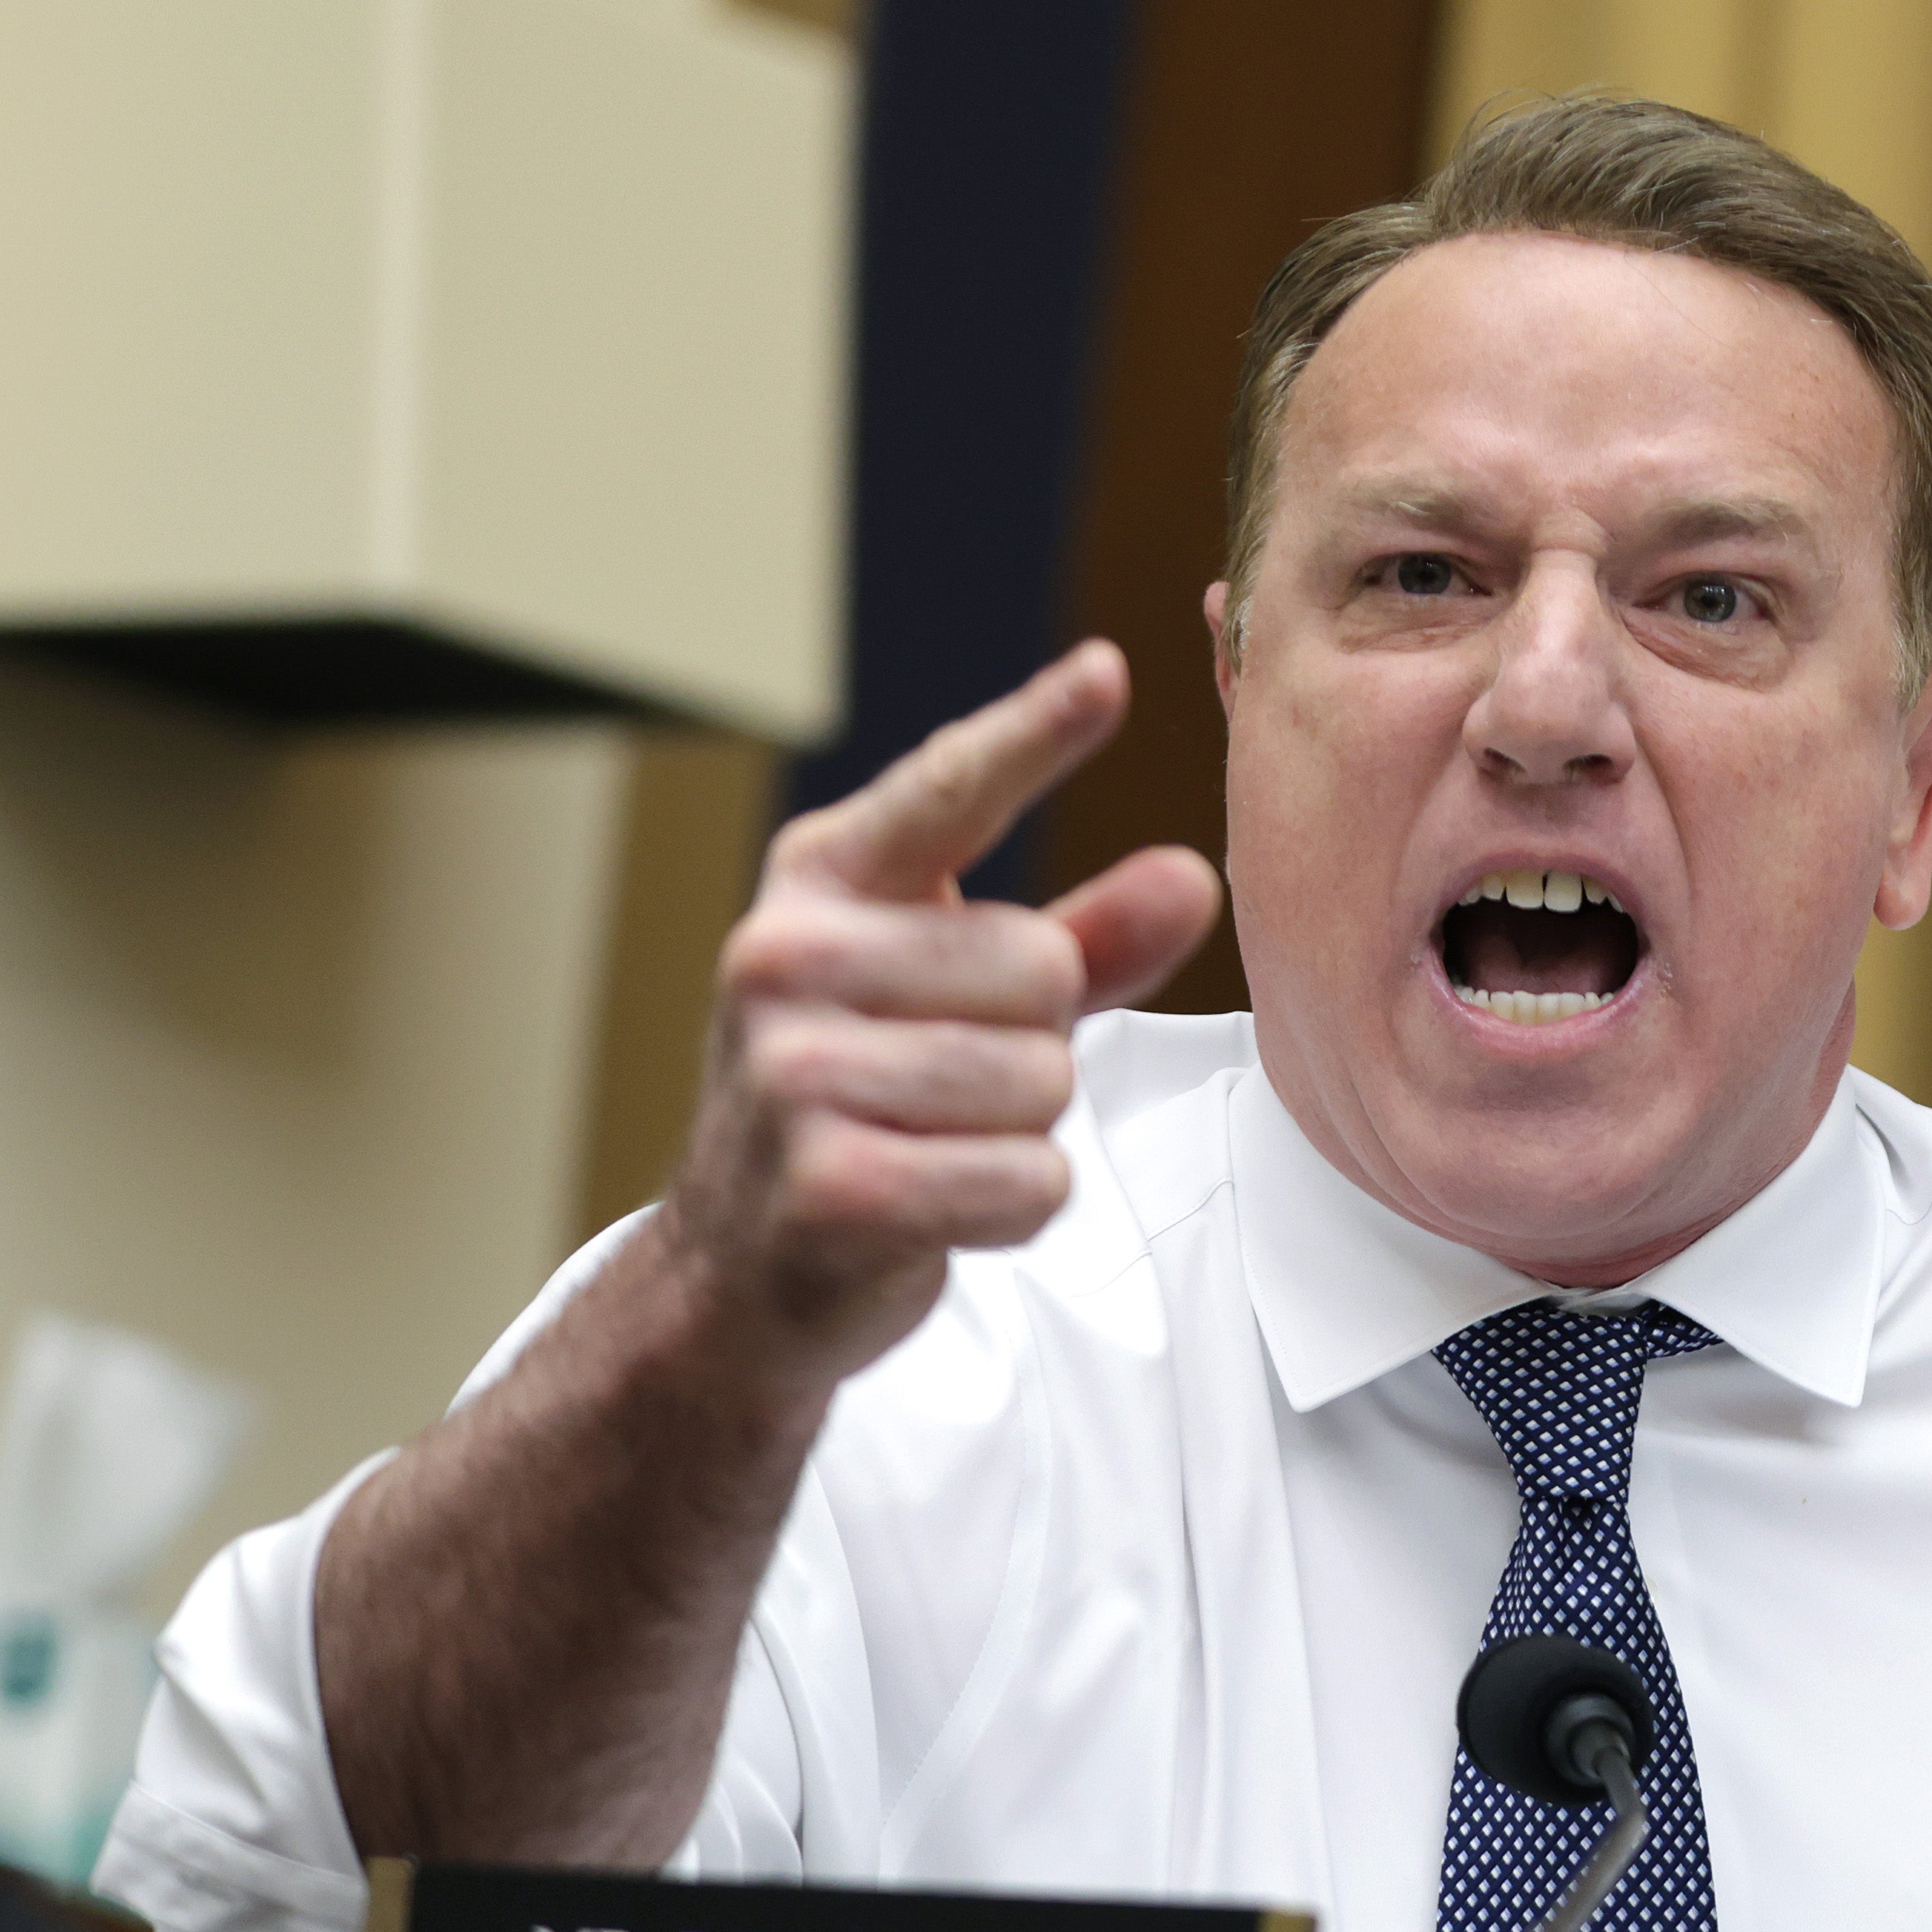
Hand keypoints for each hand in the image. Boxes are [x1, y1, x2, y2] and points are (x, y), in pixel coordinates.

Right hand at [663, 643, 1221, 1389]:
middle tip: (944, 1082)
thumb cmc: (867, 1096)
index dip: (1035, 734)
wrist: (741, 1261)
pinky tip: (932, 1204)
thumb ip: (1086, 935)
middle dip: (1033, 1043)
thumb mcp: (963, 995)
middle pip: (1044, 971)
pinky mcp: (829, 1186)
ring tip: (931, 1139)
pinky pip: (1027, 1179)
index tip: (1108, 670)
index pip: (949, 793)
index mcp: (822, 883)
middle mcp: (785, 958)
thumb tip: (1191, 876)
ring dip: (1020, 1131)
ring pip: (1040, 1083)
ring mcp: (792, 1073)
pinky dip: (1011, 1205)